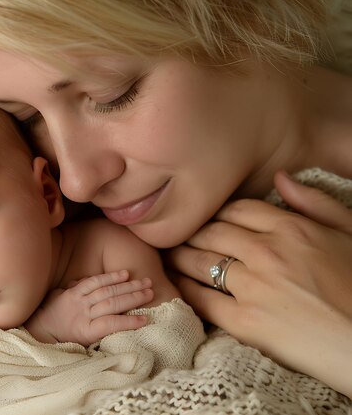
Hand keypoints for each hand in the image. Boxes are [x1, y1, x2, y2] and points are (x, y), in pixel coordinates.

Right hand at [25, 270, 152, 345]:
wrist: (39, 336)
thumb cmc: (49, 317)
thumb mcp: (58, 297)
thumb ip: (72, 288)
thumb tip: (82, 281)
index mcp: (73, 294)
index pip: (96, 281)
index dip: (112, 276)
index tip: (127, 273)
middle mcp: (80, 303)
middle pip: (109, 291)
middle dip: (130, 286)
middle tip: (148, 281)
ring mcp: (85, 317)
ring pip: (112, 304)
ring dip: (133, 298)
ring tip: (149, 294)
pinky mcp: (88, 332)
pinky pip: (112, 323)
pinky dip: (129, 321)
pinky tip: (143, 319)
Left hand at [168, 171, 351, 397]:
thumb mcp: (351, 234)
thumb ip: (314, 203)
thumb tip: (280, 177)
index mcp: (293, 229)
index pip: (235, 210)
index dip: (213, 212)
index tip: (202, 219)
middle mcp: (268, 252)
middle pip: (210, 232)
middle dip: (188, 232)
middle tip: (172, 234)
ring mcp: (254, 287)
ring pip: (199, 262)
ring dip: (177, 256)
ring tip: (167, 256)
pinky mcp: (245, 322)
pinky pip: (200, 299)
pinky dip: (182, 289)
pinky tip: (174, 285)